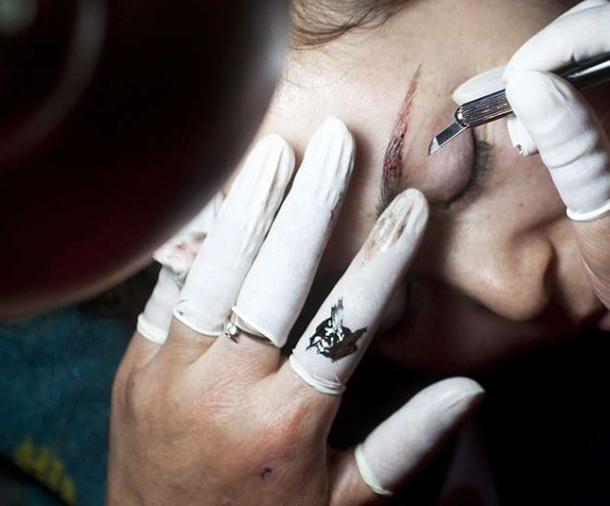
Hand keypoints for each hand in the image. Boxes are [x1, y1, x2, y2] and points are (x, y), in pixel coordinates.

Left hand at [110, 117, 482, 504]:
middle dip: (310, 206)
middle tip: (335, 145)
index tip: (410, 208)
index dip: (382, 260)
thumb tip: (470, 392)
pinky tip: (216, 192)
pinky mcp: (132, 367)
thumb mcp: (341, 502)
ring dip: (246, 205)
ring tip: (274, 149)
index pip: (344, 323)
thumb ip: (404, 444)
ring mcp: (168, 375)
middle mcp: (222, 392)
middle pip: (274, 281)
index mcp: (283, 425)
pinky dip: (194, 239)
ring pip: (212, 272)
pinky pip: (164, 289)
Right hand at [502, 0, 609, 373]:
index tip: (518, 75)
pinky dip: (564, 94)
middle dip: (555, 55)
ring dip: (554, 74)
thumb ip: (575, 152)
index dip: (573, 40)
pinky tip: (533, 129)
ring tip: (515, 125)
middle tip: (503, 99)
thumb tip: (530, 84)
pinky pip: (609, 79)